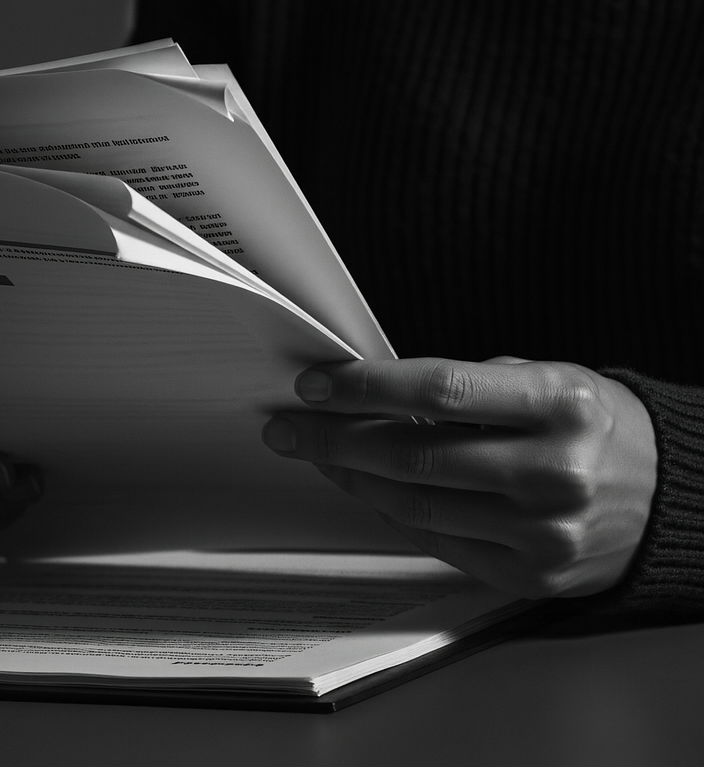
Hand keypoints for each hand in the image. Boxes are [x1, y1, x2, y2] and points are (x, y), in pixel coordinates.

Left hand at [262, 356, 657, 598]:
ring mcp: (544, 534)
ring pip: (414, 504)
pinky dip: (390, 511)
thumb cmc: (591, 423)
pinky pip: (436, 541)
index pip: (438, 391)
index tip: (315, 383)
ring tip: (317, 454)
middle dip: (334, 438)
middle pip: (413, 454)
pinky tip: (364, 487)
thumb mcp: (545, 379)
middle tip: (288, 427)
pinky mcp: (531, 575)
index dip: (365, 387)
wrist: (666, 496)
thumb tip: (370, 393)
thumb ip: (465, 388)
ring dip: (352, 477)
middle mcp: (555, 473)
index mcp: (560, 405)